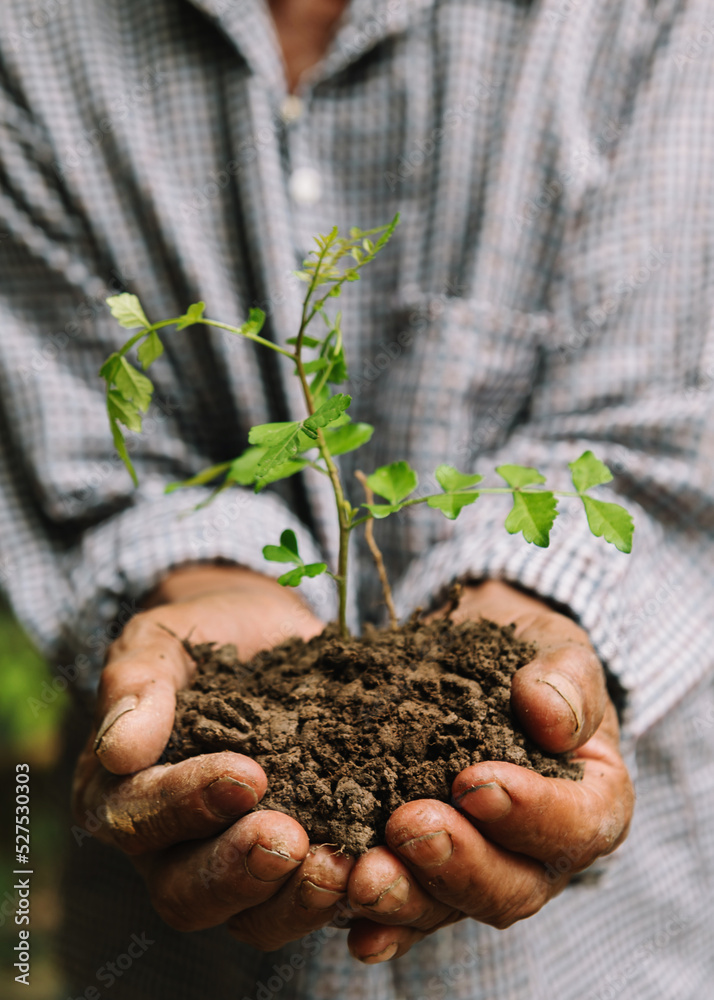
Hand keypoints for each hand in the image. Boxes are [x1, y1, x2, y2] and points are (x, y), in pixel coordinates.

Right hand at [72, 564, 356, 948]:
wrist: (274, 636)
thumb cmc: (208, 635)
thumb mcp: (164, 641)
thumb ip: (137, 683)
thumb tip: (118, 749)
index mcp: (124, 794)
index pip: (136, 820)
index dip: (187, 806)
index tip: (246, 775)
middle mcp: (171, 847)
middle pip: (185, 893)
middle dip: (237, 870)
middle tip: (288, 839)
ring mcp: (236, 864)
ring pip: (249, 918)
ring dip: (292, 899)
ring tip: (337, 865)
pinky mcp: (297, 865)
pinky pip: (309, 903)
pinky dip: (341, 896)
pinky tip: (372, 868)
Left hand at [344, 580, 633, 962]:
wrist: (470, 659)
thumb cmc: (525, 661)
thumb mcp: (557, 652)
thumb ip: (566, 681)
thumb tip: (549, 717)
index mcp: (590, 803)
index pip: (577, 826)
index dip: (531, 815)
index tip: (475, 782)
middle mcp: (539, 855)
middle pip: (512, 886)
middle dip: (458, 863)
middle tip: (408, 825)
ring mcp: (481, 872)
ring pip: (451, 909)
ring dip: (407, 898)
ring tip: (362, 876)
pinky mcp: (428, 876)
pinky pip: (407, 914)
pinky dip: (381, 924)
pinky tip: (349, 922)